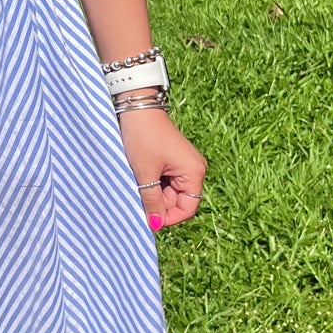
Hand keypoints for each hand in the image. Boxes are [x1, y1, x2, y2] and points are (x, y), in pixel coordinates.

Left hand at [118, 109, 206, 230]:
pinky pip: (164, 180)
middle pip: (178, 201)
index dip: (168, 217)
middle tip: (138, 191)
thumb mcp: (145, 173)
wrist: (137, 106)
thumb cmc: (143, 137)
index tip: (148, 218)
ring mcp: (183, 164)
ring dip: (152, 192)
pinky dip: (152, 182)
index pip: (187, 209)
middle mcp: (194, 169)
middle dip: (158, 202)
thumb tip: (156, 225)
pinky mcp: (172, 159)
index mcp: (194, 173)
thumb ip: (152, 201)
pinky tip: (140, 173)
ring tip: (138, 179)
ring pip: (169, 191)